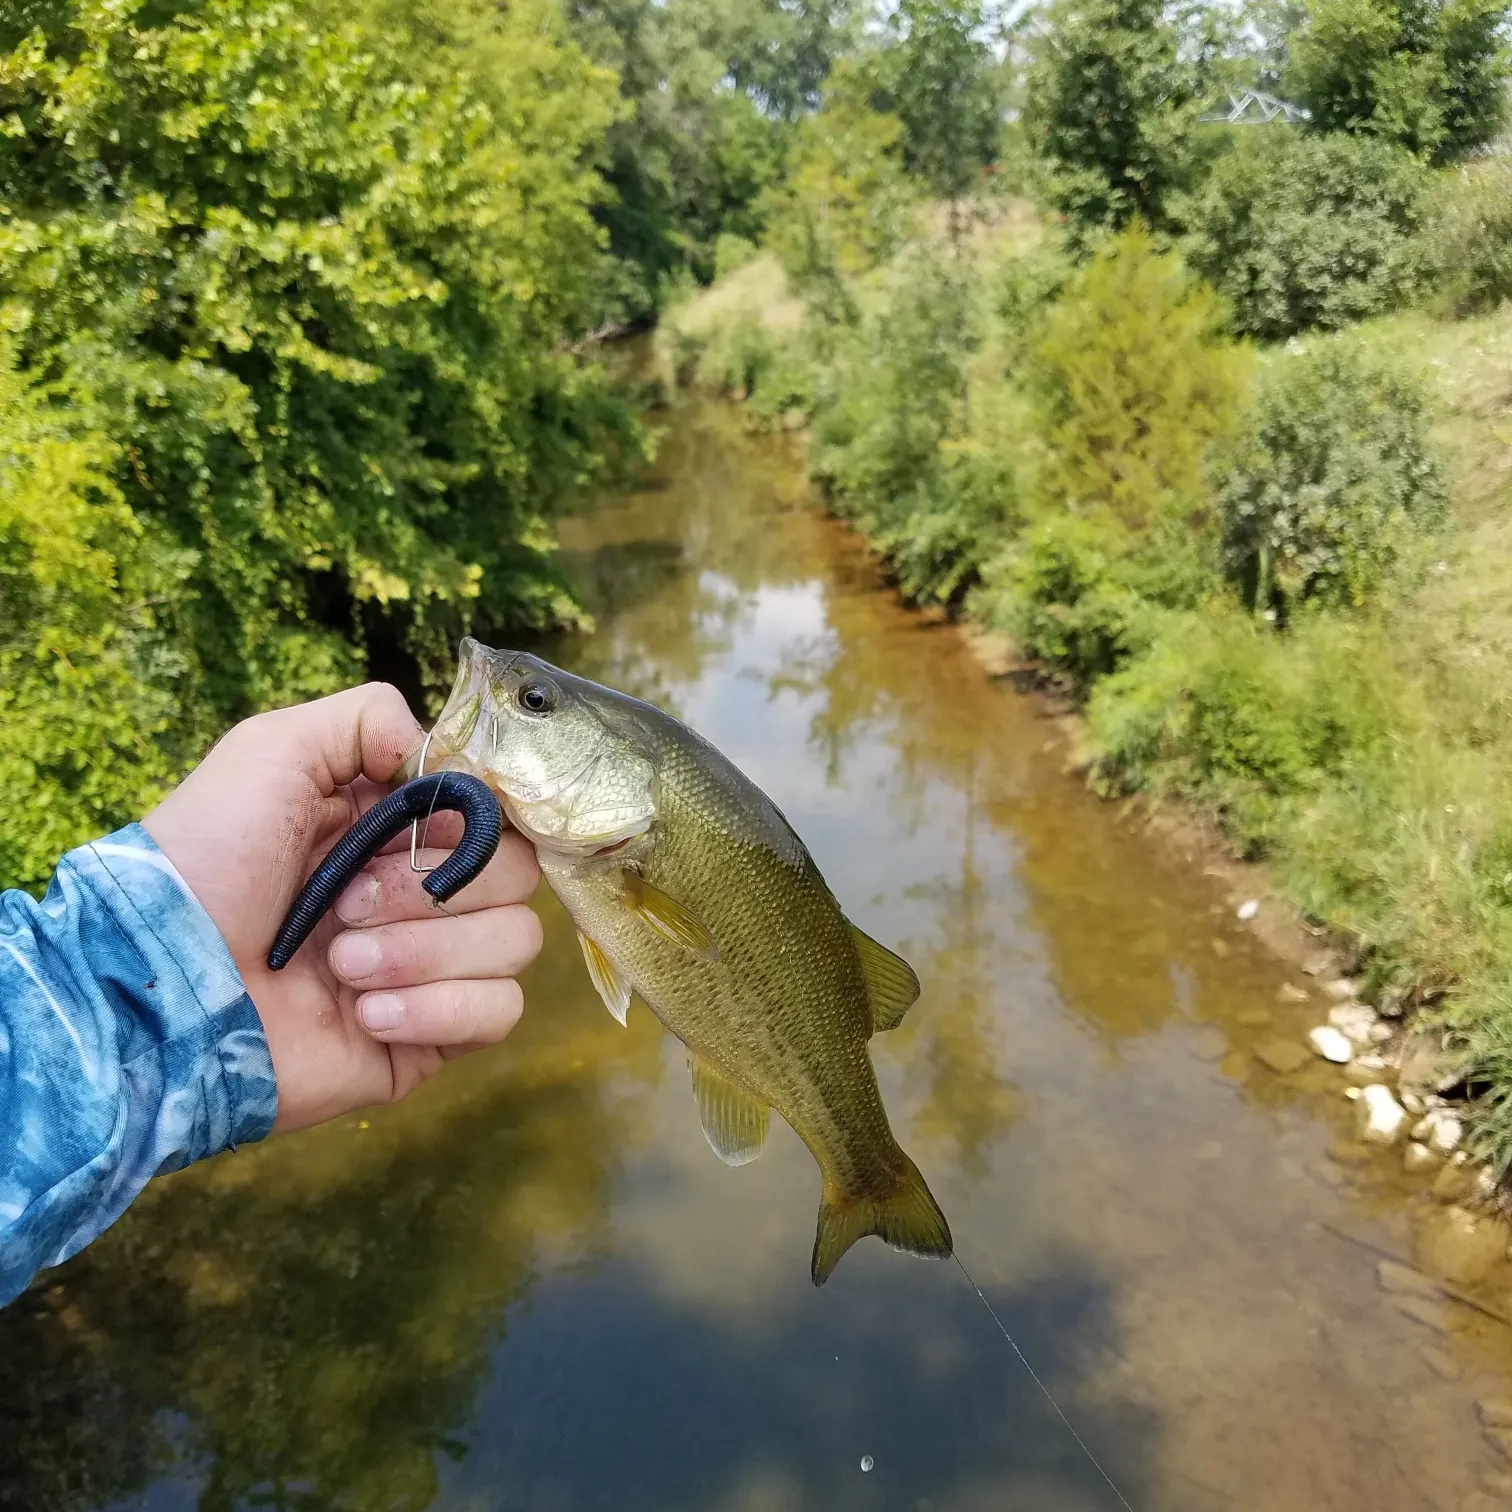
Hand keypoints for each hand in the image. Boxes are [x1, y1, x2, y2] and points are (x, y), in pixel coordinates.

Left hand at [143, 683, 541, 1131]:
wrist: (159, 990)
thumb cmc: (205, 864)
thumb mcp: (271, 750)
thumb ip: (366, 718)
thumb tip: (446, 760)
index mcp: (397, 828)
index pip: (498, 811)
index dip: (474, 819)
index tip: (421, 827)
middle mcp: (422, 894)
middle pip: (518, 875)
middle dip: (433, 890)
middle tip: (348, 906)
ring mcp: (431, 969)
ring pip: (515, 943)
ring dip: (425, 953)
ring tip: (340, 967)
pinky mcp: (429, 1039)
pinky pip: (497, 1013)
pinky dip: (438, 1009)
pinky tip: (365, 1014)